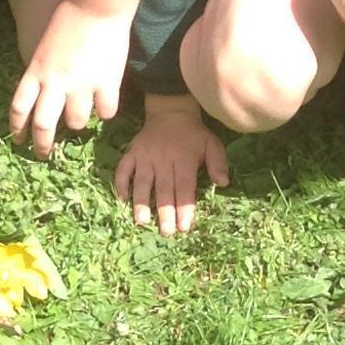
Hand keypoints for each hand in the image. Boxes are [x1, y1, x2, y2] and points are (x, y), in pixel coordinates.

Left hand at [8, 2, 129, 158]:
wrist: (96, 5)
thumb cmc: (70, 19)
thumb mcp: (45, 47)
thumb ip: (43, 72)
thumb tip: (45, 95)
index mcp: (36, 70)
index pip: (19, 108)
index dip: (17, 128)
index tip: (18, 139)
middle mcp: (55, 82)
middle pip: (43, 125)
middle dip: (42, 145)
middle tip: (44, 153)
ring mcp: (81, 85)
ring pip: (76, 123)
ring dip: (78, 123)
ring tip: (82, 115)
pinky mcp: (106, 84)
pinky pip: (106, 112)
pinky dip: (105, 111)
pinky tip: (105, 103)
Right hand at [113, 96, 228, 237]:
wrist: (171, 112)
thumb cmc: (194, 134)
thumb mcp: (212, 144)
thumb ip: (218, 163)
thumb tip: (223, 183)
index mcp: (185, 159)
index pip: (185, 187)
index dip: (184, 207)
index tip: (184, 227)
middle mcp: (164, 159)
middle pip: (164, 189)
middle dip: (165, 212)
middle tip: (165, 232)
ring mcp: (145, 156)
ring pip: (143, 182)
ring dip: (141, 202)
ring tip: (142, 221)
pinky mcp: (132, 152)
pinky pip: (124, 169)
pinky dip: (121, 182)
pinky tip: (122, 198)